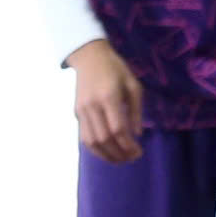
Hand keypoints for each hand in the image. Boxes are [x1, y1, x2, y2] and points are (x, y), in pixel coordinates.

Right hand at [66, 40, 143, 163]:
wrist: (89, 56)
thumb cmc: (115, 69)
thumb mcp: (133, 85)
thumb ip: (136, 110)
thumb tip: (137, 135)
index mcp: (109, 96)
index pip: (118, 129)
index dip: (128, 145)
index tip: (139, 152)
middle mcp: (93, 105)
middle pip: (104, 139)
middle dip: (119, 154)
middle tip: (131, 158)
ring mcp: (82, 110)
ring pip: (91, 142)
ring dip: (106, 155)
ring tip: (119, 160)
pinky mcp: (77, 113)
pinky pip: (84, 137)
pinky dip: (95, 149)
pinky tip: (107, 151)